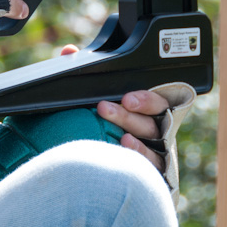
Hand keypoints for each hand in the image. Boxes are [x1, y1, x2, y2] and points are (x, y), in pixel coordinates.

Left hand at [57, 44, 169, 171]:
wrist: (94, 172)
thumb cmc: (101, 129)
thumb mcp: (94, 100)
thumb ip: (86, 77)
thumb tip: (69, 53)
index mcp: (146, 112)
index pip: (156, 101)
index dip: (145, 99)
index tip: (126, 98)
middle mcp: (156, 131)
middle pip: (153, 119)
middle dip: (131, 114)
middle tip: (105, 109)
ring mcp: (157, 152)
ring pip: (154, 140)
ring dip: (134, 134)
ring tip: (118, 133)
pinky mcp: (155, 173)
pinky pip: (154, 164)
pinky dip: (140, 155)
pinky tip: (124, 148)